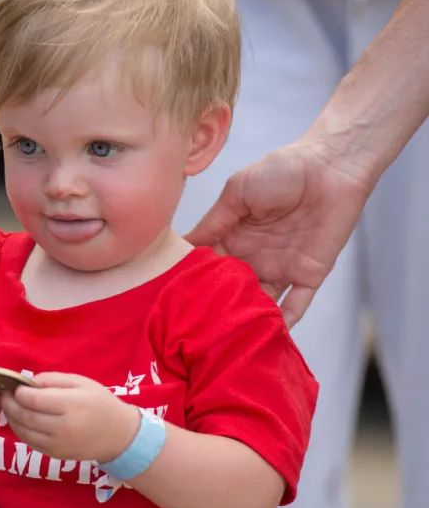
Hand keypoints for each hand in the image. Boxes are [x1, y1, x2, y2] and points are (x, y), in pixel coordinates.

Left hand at [0, 372, 138, 462]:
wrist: (119, 436)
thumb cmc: (100, 403)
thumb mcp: (80, 382)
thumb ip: (52, 380)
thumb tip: (27, 383)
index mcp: (70, 406)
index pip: (34, 400)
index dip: (18, 392)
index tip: (14, 386)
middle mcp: (62, 428)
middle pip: (25, 416)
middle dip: (10, 404)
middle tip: (4, 395)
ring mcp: (58, 444)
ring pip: (23, 432)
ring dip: (11, 418)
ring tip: (8, 406)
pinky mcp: (55, 455)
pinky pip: (30, 442)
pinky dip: (20, 430)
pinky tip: (19, 420)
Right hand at [185, 137, 373, 327]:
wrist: (331, 167)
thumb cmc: (281, 171)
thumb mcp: (237, 192)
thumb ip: (213, 222)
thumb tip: (182, 247)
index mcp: (234, 237)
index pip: (208, 265)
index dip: (194, 280)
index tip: (174, 298)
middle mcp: (253, 257)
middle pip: (230, 289)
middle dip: (216, 306)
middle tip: (196, 326)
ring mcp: (280, 269)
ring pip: (258, 303)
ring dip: (244, 318)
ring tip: (224, 338)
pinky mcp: (308, 276)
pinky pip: (295, 306)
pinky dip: (283, 324)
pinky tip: (265, 340)